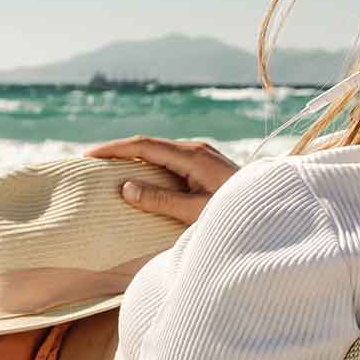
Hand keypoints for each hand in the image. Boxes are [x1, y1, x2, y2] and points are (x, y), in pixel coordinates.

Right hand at [85, 135, 238, 224]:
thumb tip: (126, 187)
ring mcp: (203, 156)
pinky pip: (170, 160)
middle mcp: (197, 149)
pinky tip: (140, 176)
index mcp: (192, 156)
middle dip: (119, 150)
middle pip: (149, 144)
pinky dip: (149, 165)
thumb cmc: (235, 215)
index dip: (114, 149)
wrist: (270, 214)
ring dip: (134, 157)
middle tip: (92, 161)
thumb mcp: (195, 212)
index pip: (144, 145)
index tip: (89, 155)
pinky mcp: (206, 166)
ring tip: (110, 168)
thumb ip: (161, 199)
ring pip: (160, 151)